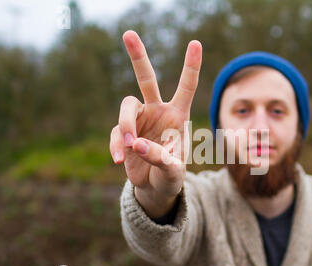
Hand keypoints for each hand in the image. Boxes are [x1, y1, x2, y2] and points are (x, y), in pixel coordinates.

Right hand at [109, 30, 201, 216]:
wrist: (155, 188)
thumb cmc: (171, 176)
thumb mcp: (173, 171)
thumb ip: (160, 158)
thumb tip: (136, 144)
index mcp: (178, 115)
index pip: (186, 87)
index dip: (191, 66)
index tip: (195, 43)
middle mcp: (158, 111)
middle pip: (146, 79)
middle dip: (138, 56)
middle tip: (128, 33)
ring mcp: (139, 120)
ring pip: (126, 106)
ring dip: (124, 125)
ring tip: (130, 147)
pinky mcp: (124, 133)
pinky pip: (116, 132)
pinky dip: (116, 145)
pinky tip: (120, 160)